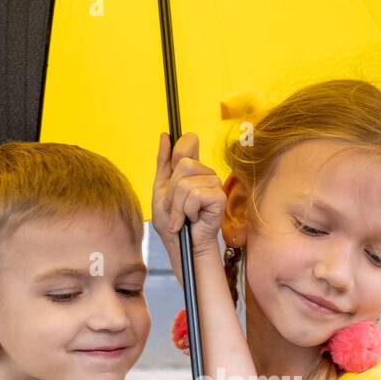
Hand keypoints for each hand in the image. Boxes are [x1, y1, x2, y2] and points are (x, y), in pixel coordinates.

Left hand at [153, 131, 226, 258]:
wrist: (181, 244)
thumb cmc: (172, 220)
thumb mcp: (161, 189)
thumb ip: (163, 162)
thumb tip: (165, 135)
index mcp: (192, 168)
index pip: (188, 141)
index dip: (178, 150)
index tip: (172, 171)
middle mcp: (205, 173)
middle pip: (183, 164)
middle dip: (172, 190)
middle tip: (175, 207)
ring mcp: (214, 184)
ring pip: (186, 183)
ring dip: (178, 205)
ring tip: (183, 216)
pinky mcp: (219, 197)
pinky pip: (195, 195)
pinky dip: (188, 211)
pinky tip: (193, 219)